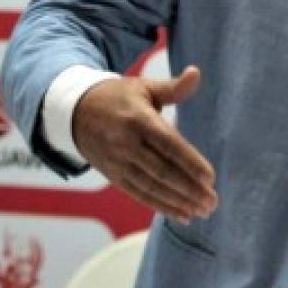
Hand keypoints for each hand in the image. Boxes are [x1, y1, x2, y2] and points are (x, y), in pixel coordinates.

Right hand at [72, 65, 217, 224]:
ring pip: (151, 187)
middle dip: (189, 189)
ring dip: (178, 202)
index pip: (169, 145)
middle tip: (212, 202)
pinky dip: (160, 206)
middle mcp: (127, 144)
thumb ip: (173, 87)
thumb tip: (197, 73)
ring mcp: (118, 163)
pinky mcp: (113, 176)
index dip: (190, 162)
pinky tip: (181, 215)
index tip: (210, 177)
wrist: (76, 112)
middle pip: (162, 171)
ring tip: (202, 211)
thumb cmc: (118, 97)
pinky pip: (139, 194)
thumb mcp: (144, 87)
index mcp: (138, 120)